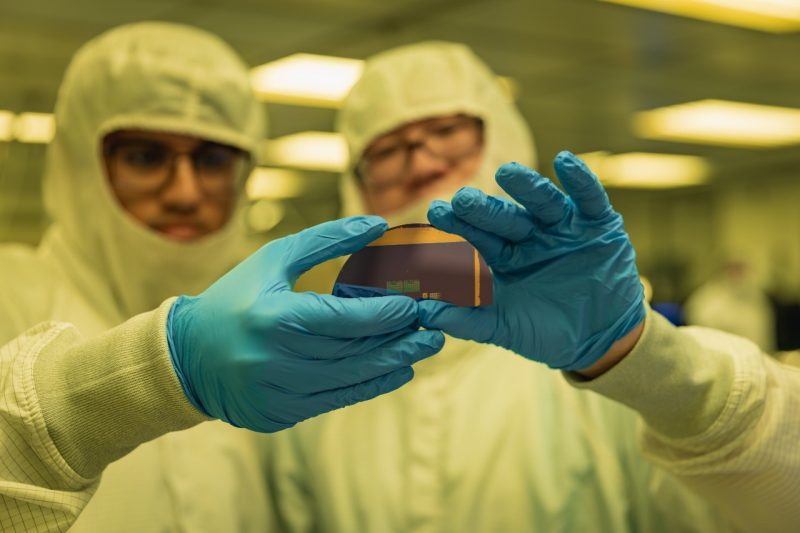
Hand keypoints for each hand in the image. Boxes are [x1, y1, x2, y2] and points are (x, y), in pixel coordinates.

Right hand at [167, 216, 443, 431]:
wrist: (186, 357)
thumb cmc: (235, 298)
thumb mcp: (274, 259)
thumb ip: (326, 239)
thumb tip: (379, 224)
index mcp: (271, 317)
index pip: (342, 318)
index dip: (384, 313)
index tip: (415, 304)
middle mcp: (274, 359)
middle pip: (353, 351)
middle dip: (399, 339)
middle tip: (435, 328)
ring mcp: (276, 393)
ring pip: (350, 380)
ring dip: (393, 364)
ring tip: (425, 349)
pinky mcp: (279, 415)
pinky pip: (336, 402)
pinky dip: (370, 387)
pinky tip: (398, 372)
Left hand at [418, 151, 644, 370]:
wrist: (601, 341)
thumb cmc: (546, 333)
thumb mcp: (505, 328)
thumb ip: (467, 320)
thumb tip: (424, 312)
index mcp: (504, 255)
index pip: (476, 236)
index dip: (457, 224)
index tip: (434, 212)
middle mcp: (530, 235)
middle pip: (505, 217)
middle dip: (484, 208)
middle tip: (463, 198)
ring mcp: (564, 227)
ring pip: (543, 201)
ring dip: (526, 185)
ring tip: (507, 172)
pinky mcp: (599, 224)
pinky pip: (590, 199)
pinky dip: (581, 181)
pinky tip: (565, 162)